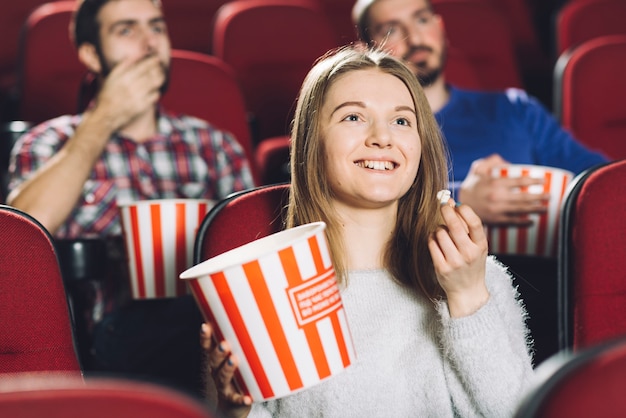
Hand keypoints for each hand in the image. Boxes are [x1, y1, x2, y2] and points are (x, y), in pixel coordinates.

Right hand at [92, 54, 164, 130]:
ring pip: (154, 84)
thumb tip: (134, 56)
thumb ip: (123, 65)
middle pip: (150, 74)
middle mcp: (131, 86)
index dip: (151, 61)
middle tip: (161, 67)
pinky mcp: (142, 106)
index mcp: (123, 78)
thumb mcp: (111, 77)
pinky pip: (154, 96)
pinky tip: (155, 89)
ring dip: (160, 78)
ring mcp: (137, 97)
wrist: (106, 115)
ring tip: (161, 76)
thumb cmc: (108, 94)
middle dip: (158, 69)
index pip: (142, 66)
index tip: (156, 58)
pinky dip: (156, 91)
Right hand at [200, 323, 251, 417]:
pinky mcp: (234, 400)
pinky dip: (242, 399)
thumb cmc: (236, 375)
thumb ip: (239, 340)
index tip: (206, 326)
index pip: (208, 347)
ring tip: (234, 360)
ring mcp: (224, 386)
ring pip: (223, 377)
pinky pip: (237, 400)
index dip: (206, 337)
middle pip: (214, 361)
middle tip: (224, 343)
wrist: (232, 406)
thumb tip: (252, 314)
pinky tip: (248, 398)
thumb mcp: (234, 357)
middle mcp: (216, 372)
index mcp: (216, 361)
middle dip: (218, 352)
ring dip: (228, 368)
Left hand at [428, 198, 489, 317]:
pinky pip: (432, 243)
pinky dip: (432, 237)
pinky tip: (436, 240)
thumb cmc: (472, 263)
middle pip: (454, 225)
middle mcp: (469, 254)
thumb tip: (452, 203)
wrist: (468, 291)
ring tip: (443, 233)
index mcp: (481, 246)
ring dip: (439, 228)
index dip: (463, 209)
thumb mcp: (477, 246)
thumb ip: (468, 227)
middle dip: (446, 210)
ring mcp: (455, 262)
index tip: (456, 203)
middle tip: (442, 204)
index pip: (474, 222)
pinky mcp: (441, 268)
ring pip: (440, 232)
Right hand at [458, 154, 549, 225]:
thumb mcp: (478, 168)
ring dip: (535, 209)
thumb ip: (492, 161)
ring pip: (521, 209)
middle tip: (550, 196)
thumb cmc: (471, 185)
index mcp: (495, 182)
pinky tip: (532, 221)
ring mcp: (497, 209)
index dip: (533, 180)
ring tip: (545, 209)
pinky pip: (512, 221)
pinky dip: (523, 222)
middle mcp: (498, 196)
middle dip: (539, 197)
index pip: (519, 181)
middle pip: (524, 196)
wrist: (457, 204)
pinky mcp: (495, 219)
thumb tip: (506, 162)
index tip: (543, 180)